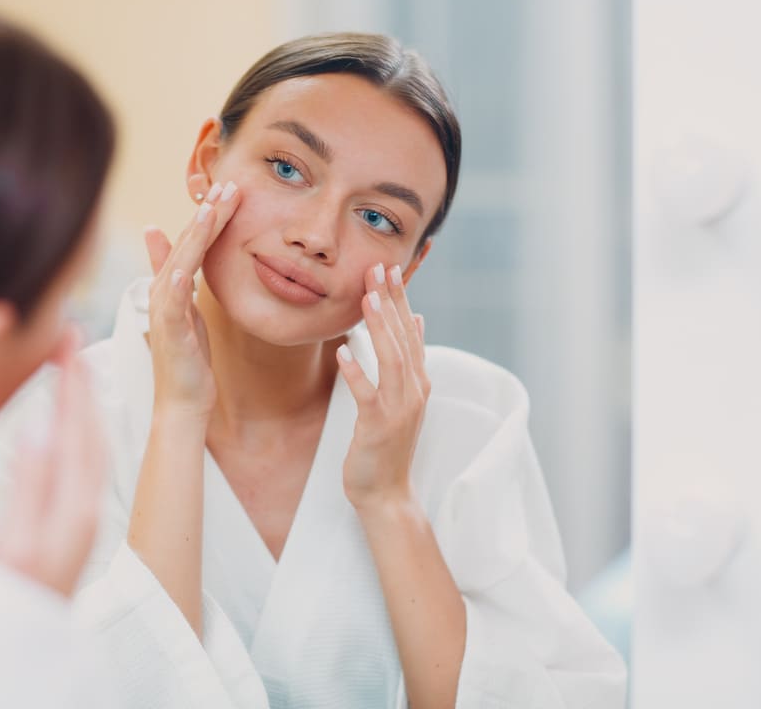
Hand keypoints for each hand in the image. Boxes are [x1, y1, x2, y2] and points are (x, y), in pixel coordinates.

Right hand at [0, 325, 106, 596]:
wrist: (12, 658)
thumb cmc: (3, 604)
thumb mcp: (10, 546)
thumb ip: (29, 487)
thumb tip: (42, 426)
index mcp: (73, 509)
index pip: (77, 428)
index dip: (72, 381)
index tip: (67, 339)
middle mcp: (84, 511)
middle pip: (89, 432)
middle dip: (82, 383)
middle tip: (70, 339)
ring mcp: (79, 522)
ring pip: (89, 448)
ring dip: (81, 404)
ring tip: (70, 370)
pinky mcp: (68, 530)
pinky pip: (80, 466)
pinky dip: (74, 433)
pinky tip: (63, 427)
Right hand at [143, 181, 241, 417]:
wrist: (182, 402)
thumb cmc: (188, 359)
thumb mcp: (187, 310)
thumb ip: (179, 277)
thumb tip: (167, 248)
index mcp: (171, 285)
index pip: (192, 241)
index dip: (208, 215)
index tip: (227, 190)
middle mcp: (163, 292)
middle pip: (187, 245)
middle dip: (207, 215)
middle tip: (227, 187)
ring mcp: (163, 311)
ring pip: (180, 266)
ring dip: (194, 238)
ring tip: (209, 212)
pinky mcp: (168, 333)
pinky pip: (171, 306)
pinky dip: (175, 285)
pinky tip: (183, 270)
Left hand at [339, 263, 430, 508]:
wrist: (387, 494)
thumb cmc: (388, 446)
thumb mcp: (403, 398)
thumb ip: (409, 360)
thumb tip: (416, 319)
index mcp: (418, 382)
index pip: (411, 331)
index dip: (402, 299)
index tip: (391, 268)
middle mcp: (414, 391)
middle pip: (404, 337)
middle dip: (392, 301)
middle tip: (380, 268)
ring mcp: (399, 409)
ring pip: (391, 360)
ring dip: (379, 327)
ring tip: (367, 298)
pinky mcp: (379, 427)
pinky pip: (367, 395)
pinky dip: (356, 372)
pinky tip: (342, 352)